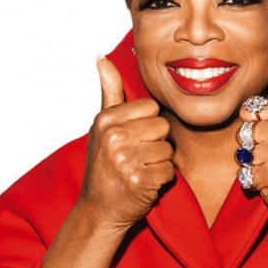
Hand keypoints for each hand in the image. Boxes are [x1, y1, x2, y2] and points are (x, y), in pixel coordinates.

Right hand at [79, 57, 174, 231]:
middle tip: (137, 157)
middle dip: (156, 143)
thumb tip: (102, 57)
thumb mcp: (102, 127)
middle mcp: (113, 138)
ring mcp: (125, 161)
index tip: (133, 138)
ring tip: (139, 170)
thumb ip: (109, 92)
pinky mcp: (139, 183)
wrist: (98, 210)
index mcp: (105, 120)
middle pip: (163, 127)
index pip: (151, 108)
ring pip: (168, 150)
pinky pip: (169, 171)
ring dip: (159, 162)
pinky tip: (143, 183)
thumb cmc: (103, 165)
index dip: (148, 124)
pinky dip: (161, 180)